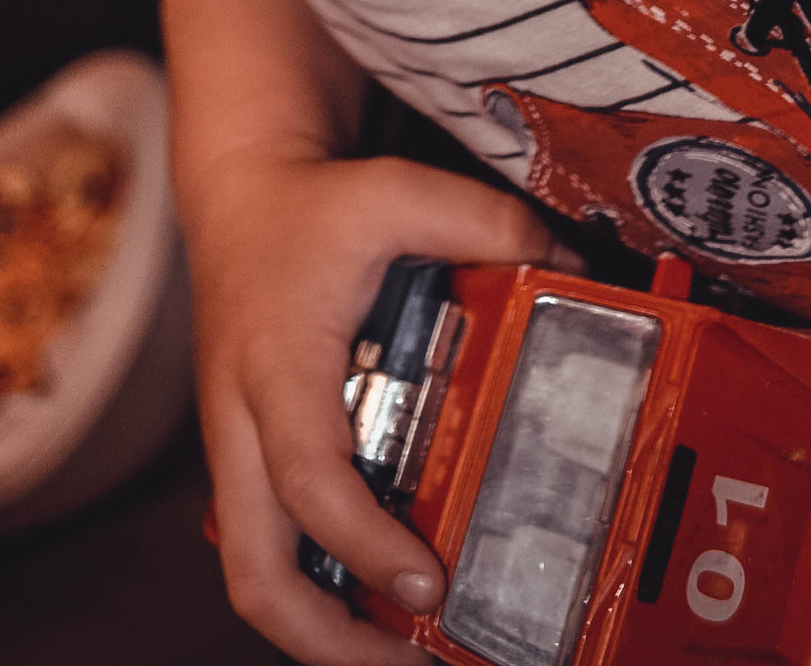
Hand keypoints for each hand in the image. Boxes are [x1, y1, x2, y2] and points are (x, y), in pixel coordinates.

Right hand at [189, 148, 577, 662]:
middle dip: (332, 644)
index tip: (431, 581)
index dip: (367, 545)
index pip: (308, 479)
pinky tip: (387, 594)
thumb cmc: (306, 205)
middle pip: (255, 575)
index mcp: (275, 366)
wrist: (236, 195)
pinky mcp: (250, 459)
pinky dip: (321, 589)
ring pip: (256, 577)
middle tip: (417, 659)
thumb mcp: (392, 191)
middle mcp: (242, 425)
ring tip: (413, 650)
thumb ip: (481, 222)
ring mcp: (239, 451)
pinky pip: (272, 549)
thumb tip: (574, 264)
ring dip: (325, 632)